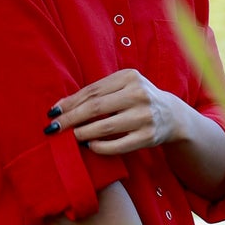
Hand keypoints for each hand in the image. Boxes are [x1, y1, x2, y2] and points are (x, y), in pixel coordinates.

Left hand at [47, 71, 192, 155]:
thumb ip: (97, 93)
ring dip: (83, 133)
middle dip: (71, 118)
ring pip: (105, 126)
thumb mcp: (122, 88)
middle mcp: (139, 94)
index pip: (93, 90)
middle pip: (96, 107)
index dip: (70, 102)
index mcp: (130, 77)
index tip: (53, 112)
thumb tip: (61, 106)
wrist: (172, 116)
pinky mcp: (148, 137)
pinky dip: (100, 147)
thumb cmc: (138, 100)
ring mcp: (145, 116)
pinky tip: (90, 146)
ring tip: (71, 137)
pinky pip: (118, 145)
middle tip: (54, 128)